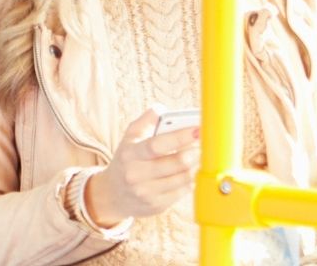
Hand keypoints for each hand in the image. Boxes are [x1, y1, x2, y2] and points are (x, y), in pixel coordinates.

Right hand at [85, 109, 200, 227]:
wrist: (112, 194)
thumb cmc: (127, 160)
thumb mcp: (129, 138)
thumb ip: (145, 121)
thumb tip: (163, 110)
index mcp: (130, 154)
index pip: (157, 145)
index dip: (180, 137)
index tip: (197, 129)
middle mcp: (136, 175)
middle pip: (175, 163)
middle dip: (194, 152)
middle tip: (204, 144)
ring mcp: (147, 192)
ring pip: (183, 178)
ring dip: (196, 165)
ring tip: (200, 156)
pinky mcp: (157, 206)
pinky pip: (182, 192)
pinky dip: (191, 180)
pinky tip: (192, 171)